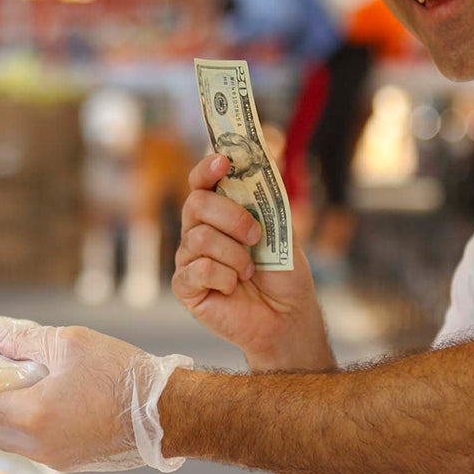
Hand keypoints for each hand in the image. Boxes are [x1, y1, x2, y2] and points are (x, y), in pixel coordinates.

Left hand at [0, 320, 191, 472]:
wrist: (167, 413)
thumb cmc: (121, 373)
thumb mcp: (70, 342)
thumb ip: (24, 341)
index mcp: (31, 416)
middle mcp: (37, 445)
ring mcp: (54, 458)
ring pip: (8, 441)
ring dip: (0, 416)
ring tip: (10, 384)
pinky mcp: (71, 462)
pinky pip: (31, 446)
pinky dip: (23, 426)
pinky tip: (38, 399)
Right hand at [172, 153, 328, 368]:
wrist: (288, 316)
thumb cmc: (283, 274)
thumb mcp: (281, 229)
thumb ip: (266, 197)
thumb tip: (262, 157)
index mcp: (219, 214)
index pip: (201, 182)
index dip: (207, 169)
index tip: (223, 161)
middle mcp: (198, 231)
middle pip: (196, 203)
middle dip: (232, 216)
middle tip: (255, 236)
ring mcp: (189, 259)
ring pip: (200, 237)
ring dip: (235, 255)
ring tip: (249, 271)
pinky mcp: (186, 286)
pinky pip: (197, 269)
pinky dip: (225, 277)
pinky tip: (234, 288)